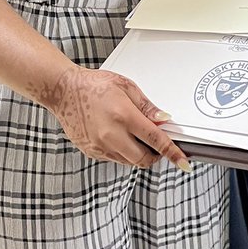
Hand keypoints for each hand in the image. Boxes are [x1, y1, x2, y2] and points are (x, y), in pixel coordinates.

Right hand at [38, 65, 189, 170]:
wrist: (64, 91)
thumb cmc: (93, 85)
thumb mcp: (126, 87)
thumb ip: (147, 107)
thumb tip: (164, 119)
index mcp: (124, 116)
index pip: (156, 140)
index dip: (173, 153)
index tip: (183, 162)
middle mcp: (112, 134)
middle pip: (144, 159)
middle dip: (155, 155)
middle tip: (155, 143)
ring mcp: (100, 146)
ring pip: (130, 162)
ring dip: (138, 154)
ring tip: (133, 135)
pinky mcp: (92, 152)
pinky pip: (115, 159)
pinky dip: (123, 152)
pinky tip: (118, 136)